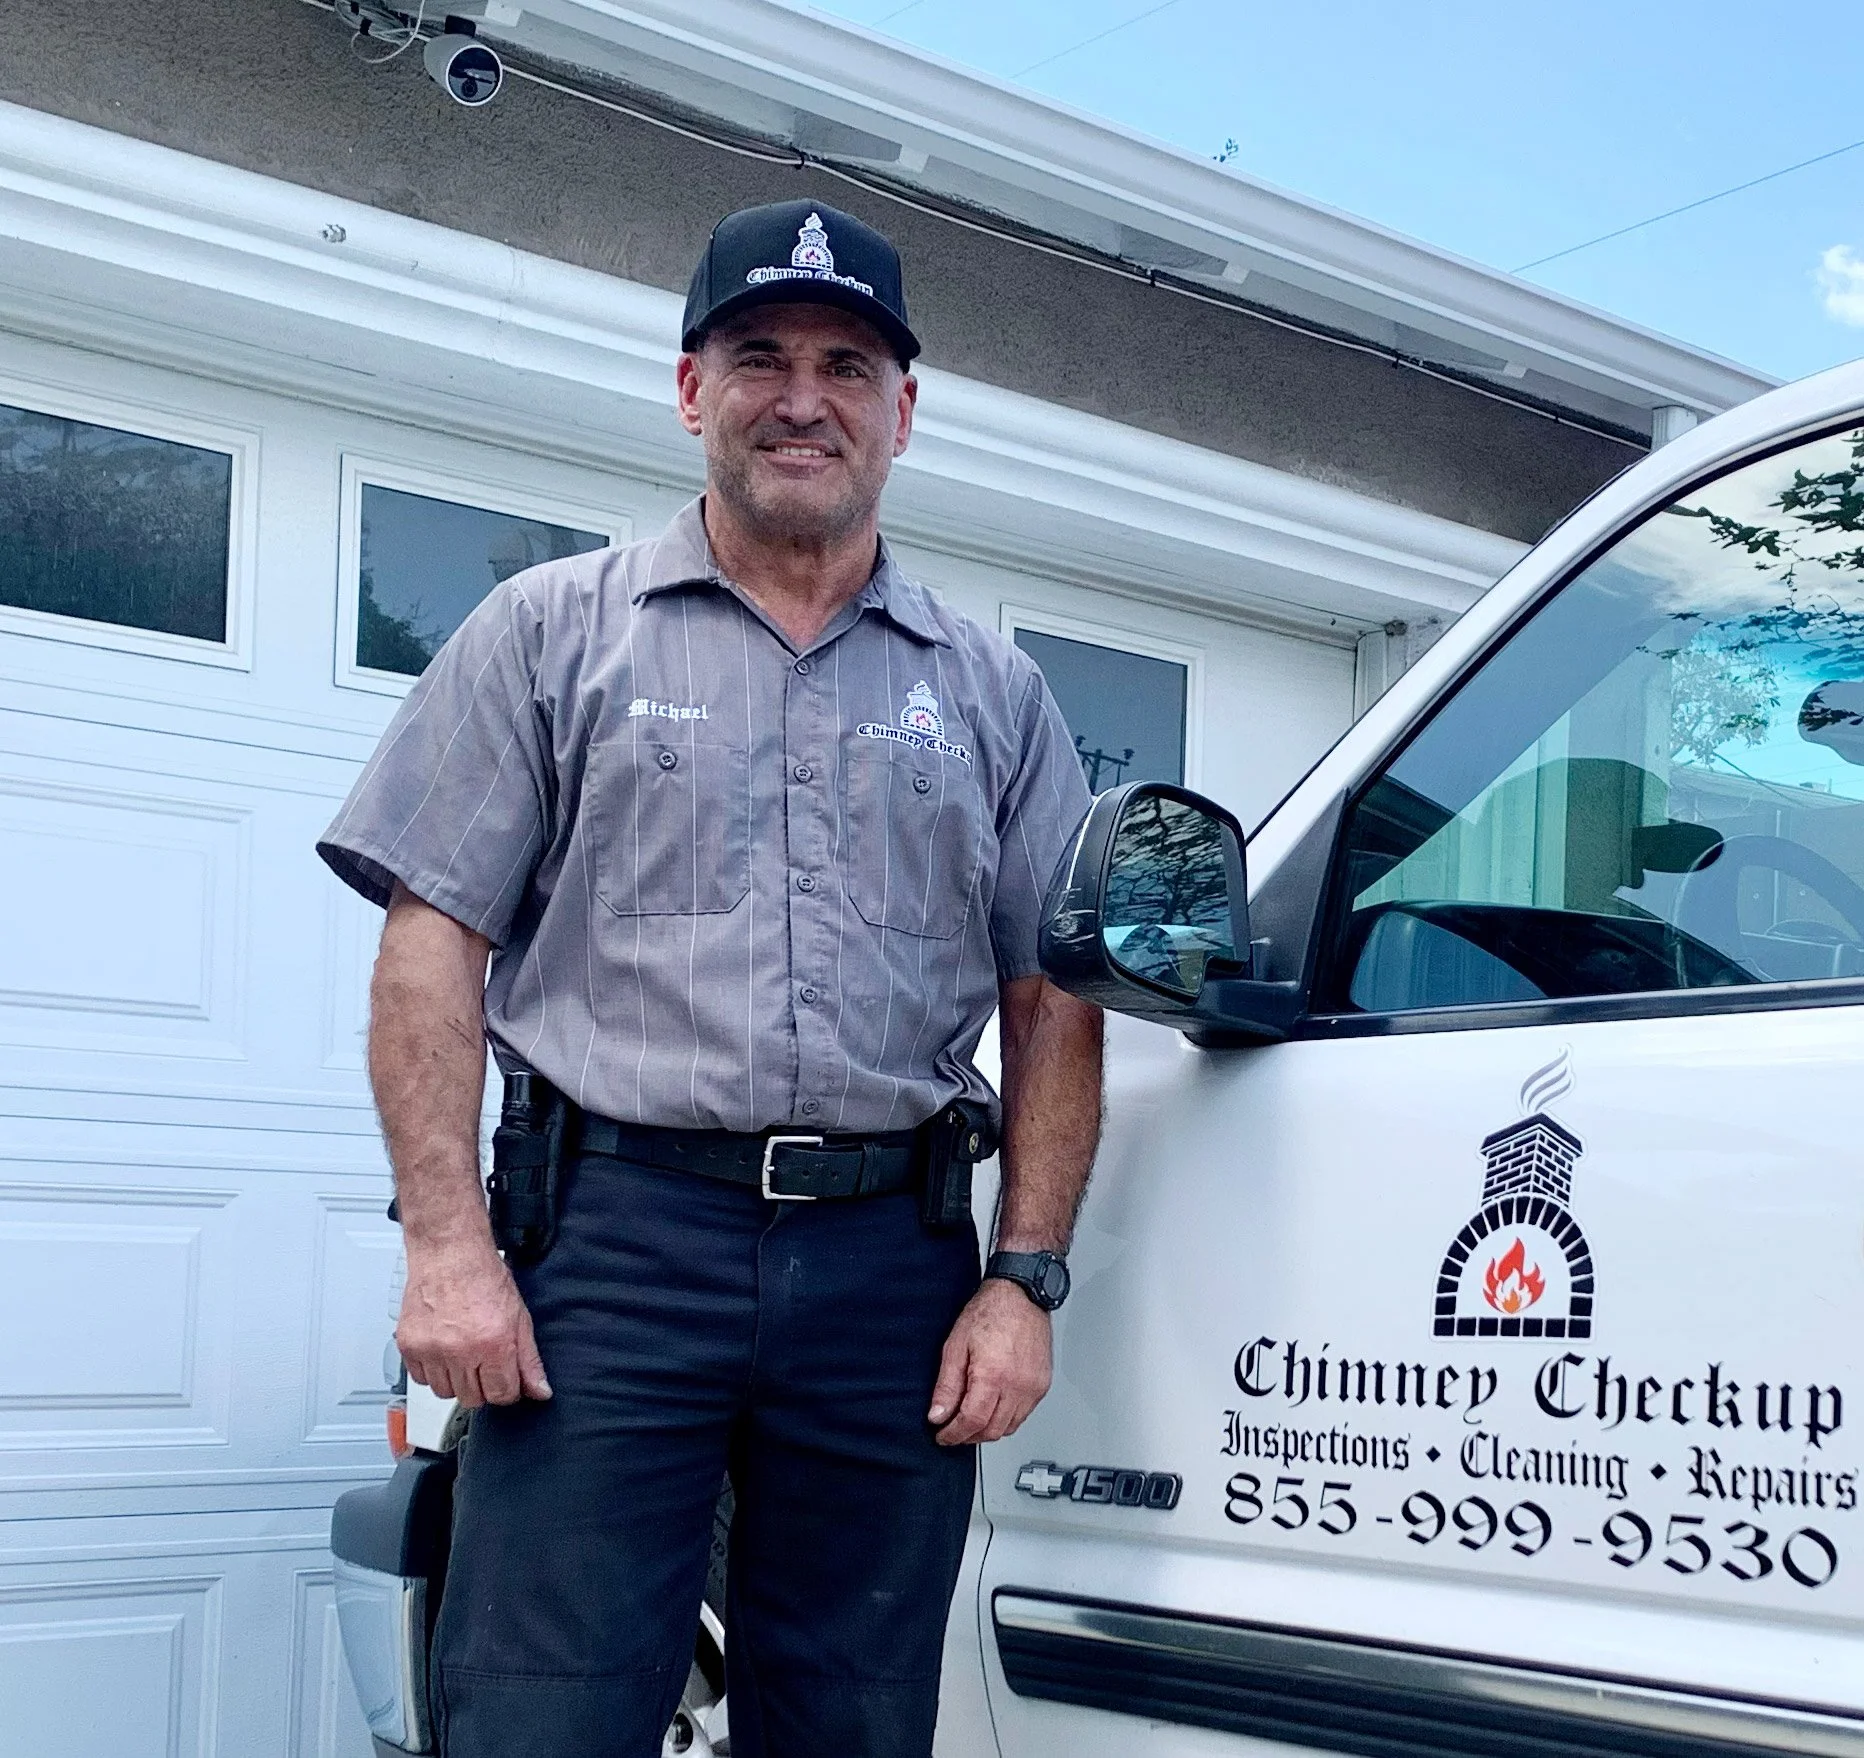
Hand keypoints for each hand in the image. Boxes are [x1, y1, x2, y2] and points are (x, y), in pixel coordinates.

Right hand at [397, 1240, 551, 1408]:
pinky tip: (442, 1349)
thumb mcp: (519, 1317)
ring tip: (461, 1352)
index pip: (501, 1395)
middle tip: (482, 1361)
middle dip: (482, 1385)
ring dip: (455, 1380)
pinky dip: (432, 1370)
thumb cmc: (483, 1278)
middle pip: (472, 1399)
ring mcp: (432, 1350)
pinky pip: (420, 1379)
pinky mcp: (409, 1346)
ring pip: (445, 1392)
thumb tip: (539, 1391)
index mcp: (493, 1344)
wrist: (449, 1254)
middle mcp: (461, 1351)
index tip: (504, 1379)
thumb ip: (529, 1359)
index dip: (506, 1389)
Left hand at [928, 1277, 1051, 1445]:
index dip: (954, 1434)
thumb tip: (938, 1414)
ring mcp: (1033, 1387)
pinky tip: (993, 1406)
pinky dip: (1006, 1418)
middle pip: (991, 1431)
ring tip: (971, 1418)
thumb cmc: (990, 1312)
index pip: (972, 1422)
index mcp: (993, 1375)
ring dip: (988, 1429)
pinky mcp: (1042, 1385)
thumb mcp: (956, 1345)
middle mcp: (1017, 1386)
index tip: (943, 1435)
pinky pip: (1023, 1415)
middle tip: (953, 1429)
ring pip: (1009, 1427)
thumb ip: (947, 1385)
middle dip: (969, 1436)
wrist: (1021, 1296)